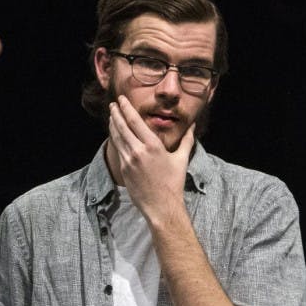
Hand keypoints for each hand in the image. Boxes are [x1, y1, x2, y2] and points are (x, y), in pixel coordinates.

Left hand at [108, 95, 193, 219]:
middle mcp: (138, 151)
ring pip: (117, 137)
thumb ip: (187, 140)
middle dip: (116, 113)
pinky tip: (115, 134)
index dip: (126, 108)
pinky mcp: (124, 169)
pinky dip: (115, 139)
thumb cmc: (173, 183)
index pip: (135, 121)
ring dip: (113, 125)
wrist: (161, 206)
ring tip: (111, 116)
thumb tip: (194, 126)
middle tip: (113, 104)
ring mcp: (129, 161)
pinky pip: (118, 149)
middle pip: (122, 127)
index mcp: (153, 146)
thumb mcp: (181, 159)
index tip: (121, 100)